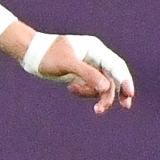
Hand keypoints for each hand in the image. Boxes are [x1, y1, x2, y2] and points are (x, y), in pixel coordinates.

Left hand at [2, 25, 134, 113]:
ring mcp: (88, 67)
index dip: (125, 79)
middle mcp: (95, 57)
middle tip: (125, 105)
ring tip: (97, 110)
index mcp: (95, 49)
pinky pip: (91, 88)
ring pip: (103, 85)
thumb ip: (87, 74)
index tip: (129, 94)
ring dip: (101, 97)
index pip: (115, 65)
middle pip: (113, 76)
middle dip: (118, 92)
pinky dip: (85, 93)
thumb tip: (106, 87)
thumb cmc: (47, 55)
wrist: (30, 54)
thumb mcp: (67, 64)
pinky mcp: (81, 75)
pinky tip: (70, 89)